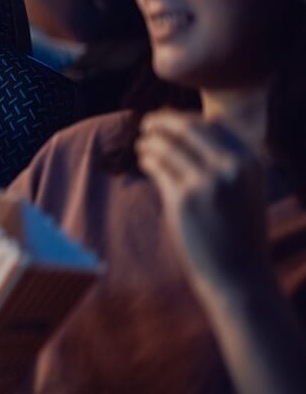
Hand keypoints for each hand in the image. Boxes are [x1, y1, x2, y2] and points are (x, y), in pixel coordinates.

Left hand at [136, 110, 270, 297]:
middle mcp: (232, 166)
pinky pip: (158, 167)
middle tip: (145, 123)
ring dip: (150, 141)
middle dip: (161, 121)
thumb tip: (189, 128)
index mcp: (251, 160)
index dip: (184, 119)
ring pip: (167, 146)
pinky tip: (145, 161)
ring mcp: (208, 181)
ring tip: (142, 145)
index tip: (167, 120)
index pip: (211, 123)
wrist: (239, 274)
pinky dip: (148, 159)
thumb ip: (226, 159)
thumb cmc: (238, 229)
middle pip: (187, 128)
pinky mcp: (184, 199)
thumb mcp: (246, 187)